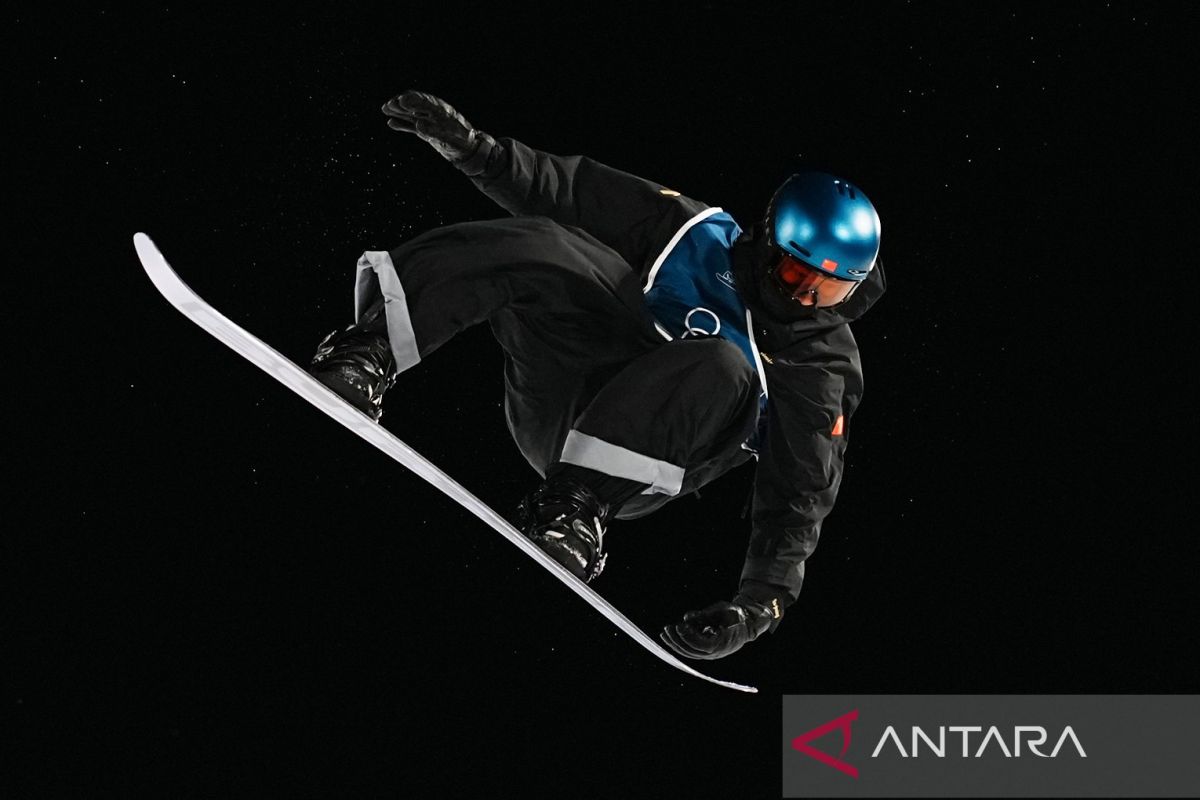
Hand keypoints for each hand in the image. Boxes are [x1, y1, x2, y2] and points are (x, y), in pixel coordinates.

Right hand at [380, 90, 483, 163]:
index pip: (424, 102)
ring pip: (411, 114)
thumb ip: (433, 131)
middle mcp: (434, 114)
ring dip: (399, 112)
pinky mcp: (427, 131)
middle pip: (415, 104)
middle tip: (389, 104)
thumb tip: (418, 124)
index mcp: (441, 111)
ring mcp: (429, 122)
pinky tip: (391, 123)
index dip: (412, 100)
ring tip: (385, 109)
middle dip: (402, 103)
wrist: (468, 150)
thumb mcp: (448, 138)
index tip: (400, 100)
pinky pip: (412, 126)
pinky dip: (402, 125)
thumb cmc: (461, 142)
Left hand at [659, 595, 777, 660]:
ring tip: (664, 633)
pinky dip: (680, 644)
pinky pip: (691, 650)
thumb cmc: (735, 614)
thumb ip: (704, 614)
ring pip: (690, 653)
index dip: (689, 637)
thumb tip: (686, 617)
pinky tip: (671, 635)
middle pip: (693, 651)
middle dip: (677, 640)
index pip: (701, 645)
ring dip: (675, 644)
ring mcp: (711, 653)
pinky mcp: (706, 650)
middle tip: (667, 628)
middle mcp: (716, 652)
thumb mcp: (722, 609)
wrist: (746, 622)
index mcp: (722, 643)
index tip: (679, 626)